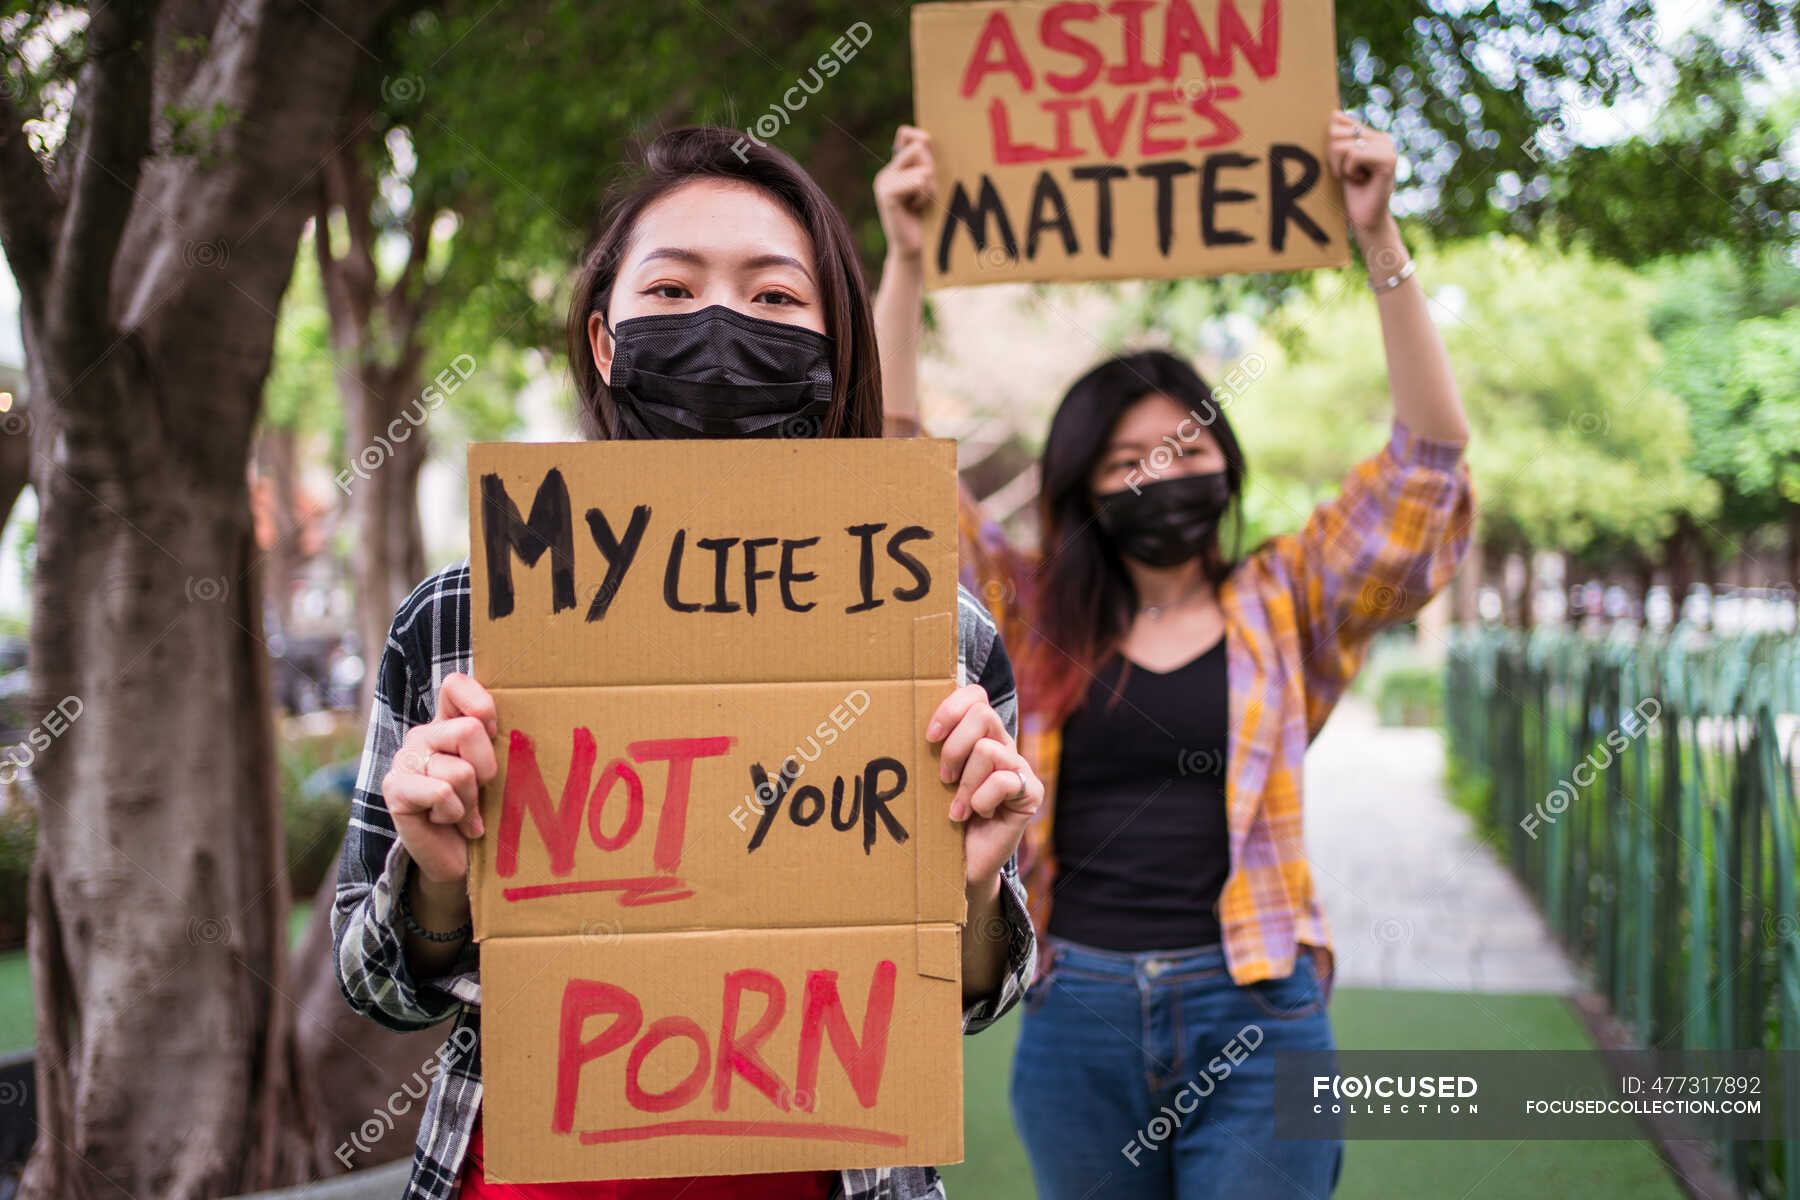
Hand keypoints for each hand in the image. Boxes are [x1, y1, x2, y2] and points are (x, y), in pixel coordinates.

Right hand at [381, 672, 497, 887]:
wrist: (459, 858)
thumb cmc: (486, 810)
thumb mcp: (499, 771)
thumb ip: (498, 742)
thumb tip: (507, 729)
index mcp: (449, 722)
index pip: (455, 685)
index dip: (481, 705)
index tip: (494, 733)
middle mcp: (424, 734)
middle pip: (469, 730)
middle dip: (487, 769)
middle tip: (482, 791)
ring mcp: (405, 759)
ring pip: (459, 770)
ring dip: (471, 801)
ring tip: (464, 813)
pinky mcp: (394, 788)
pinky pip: (440, 793)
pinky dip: (454, 815)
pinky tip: (448, 822)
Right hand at [874, 125, 935, 261]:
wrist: (913, 249)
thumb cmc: (926, 218)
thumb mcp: (929, 185)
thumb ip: (927, 162)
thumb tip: (925, 137)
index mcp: (895, 168)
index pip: (907, 134)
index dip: (923, 142)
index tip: (929, 167)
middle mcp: (886, 172)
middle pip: (920, 147)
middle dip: (932, 169)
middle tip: (926, 193)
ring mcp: (884, 182)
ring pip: (923, 168)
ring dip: (930, 188)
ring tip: (921, 204)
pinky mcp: (887, 194)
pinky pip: (918, 182)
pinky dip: (924, 196)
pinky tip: (916, 209)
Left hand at [926, 683, 1042, 890]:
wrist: (960, 864)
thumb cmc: (940, 818)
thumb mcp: (931, 778)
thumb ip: (931, 750)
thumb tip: (902, 719)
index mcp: (978, 735)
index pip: (975, 695)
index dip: (951, 708)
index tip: (929, 737)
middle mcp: (1003, 745)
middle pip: (982, 714)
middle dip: (954, 747)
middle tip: (943, 777)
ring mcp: (1019, 768)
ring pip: (988, 750)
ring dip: (965, 784)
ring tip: (957, 809)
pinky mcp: (1031, 793)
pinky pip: (1004, 781)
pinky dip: (982, 801)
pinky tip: (977, 816)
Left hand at [1327, 111, 1397, 237]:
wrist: (1366, 220)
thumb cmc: (1351, 193)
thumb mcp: (1339, 162)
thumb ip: (1338, 139)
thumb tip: (1332, 113)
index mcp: (1371, 134)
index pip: (1336, 119)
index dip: (1327, 145)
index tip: (1339, 165)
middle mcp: (1382, 137)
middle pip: (1334, 131)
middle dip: (1331, 157)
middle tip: (1346, 174)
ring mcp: (1387, 147)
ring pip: (1341, 144)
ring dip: (1340, 167)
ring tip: (1354, 177)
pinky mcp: (1388, 159)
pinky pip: (1353, 155)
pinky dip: (1349, 172)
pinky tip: (1361, 181)